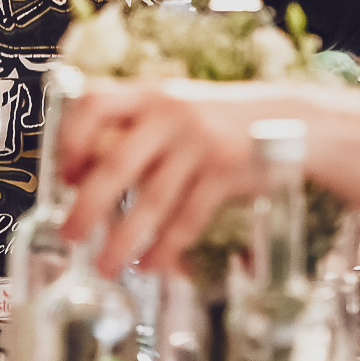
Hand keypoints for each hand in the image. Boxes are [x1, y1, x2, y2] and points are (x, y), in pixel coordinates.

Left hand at [56, 81, 276, 275]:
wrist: (293, 119)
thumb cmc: (221, 120)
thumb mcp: (177, 108)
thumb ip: (136, 131)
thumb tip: (85, 177)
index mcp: (150, 94)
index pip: (94, 104)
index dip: (72, 138)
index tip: (66, 173)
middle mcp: (170, 115)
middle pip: (115, 165)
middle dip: (87, 207)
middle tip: (70, 235)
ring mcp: (199, 144)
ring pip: (150, 201)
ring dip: (123, 240)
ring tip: (106, 266)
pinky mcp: (225, 172)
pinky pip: (186, 218)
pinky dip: (166, 247)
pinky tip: (151, 264)